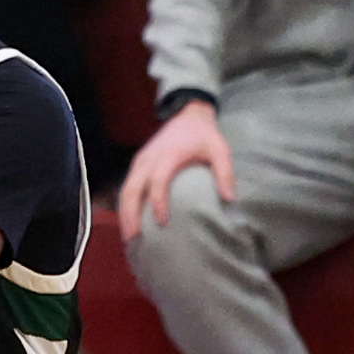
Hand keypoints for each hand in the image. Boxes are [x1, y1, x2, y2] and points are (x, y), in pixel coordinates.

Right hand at [117, 101, 234, 241]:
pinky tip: (129, 222)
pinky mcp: (137, 165)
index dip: (158, 202)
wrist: (187, 115)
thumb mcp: (220, 150)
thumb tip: (229, 199)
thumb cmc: (204, 136)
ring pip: (125, 191)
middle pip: (132, 190)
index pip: (157, 181)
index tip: (162, 222)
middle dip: (131, 215)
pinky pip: (126, 188)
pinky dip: (125, 206)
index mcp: (168, 155)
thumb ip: (225, 173)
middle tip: (135, 238)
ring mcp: (140, 162)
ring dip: (124, 214)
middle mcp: (149, 159)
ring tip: (129, 237)